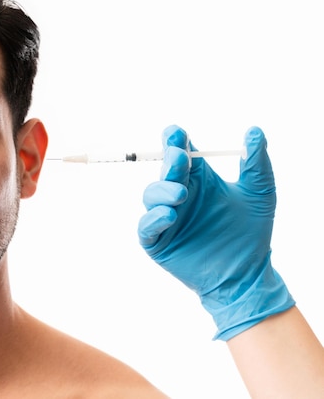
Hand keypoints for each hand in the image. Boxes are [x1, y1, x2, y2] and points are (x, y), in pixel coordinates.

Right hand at [138, 125, 293, 339]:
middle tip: (179, 157)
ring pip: (151, 195)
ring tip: (181, 195)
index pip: (182, 154)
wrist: (246, 274)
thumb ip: (256, 163)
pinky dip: (153, 218)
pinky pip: (146, 226)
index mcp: (199, 181)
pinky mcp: (158, 241)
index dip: (175, 141)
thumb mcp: (259, 194)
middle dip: (169, 162)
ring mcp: (166, 217)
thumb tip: (255, 130)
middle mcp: (179, 195)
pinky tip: (168, 215)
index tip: (176, 133)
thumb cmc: (251, 234)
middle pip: (165, 171)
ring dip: (162, 190)